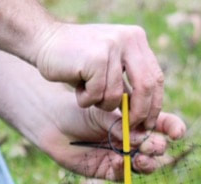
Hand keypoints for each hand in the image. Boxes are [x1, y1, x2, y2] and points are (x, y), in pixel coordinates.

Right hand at [34, 23, 164, 130]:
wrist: (44, 40)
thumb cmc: (78, 59)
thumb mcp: (110, 66)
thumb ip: (129, 82)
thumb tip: (148, 116)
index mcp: (136, 40)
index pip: (155, 78)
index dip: (154, 105)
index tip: (147, 124)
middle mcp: (128, 39)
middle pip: (145, 87)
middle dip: (137, 113)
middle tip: (129, 127)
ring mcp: (112, 46)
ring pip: (116, 95)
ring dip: (101, 104)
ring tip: (87, 93)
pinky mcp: (95, 58)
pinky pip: (97, 94)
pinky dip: (86, 100)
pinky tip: (77, 87)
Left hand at [37, 93, 186, 180]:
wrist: (54, 124)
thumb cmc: (79, 111)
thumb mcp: (104, 114)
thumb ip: (123, 126)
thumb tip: (143, 140)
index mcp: (138, 120)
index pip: (164, 125)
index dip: (174, 129)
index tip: (178, 132)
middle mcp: (135, 140)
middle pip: (157, 148)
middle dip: (157, 147)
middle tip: (151, 145)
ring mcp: (124, 156)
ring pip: (145, 165)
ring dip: (146, 162)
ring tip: (139, 157)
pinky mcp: (110, 171)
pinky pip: (123, 175)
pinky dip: (122, 169)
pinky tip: (116, 161)